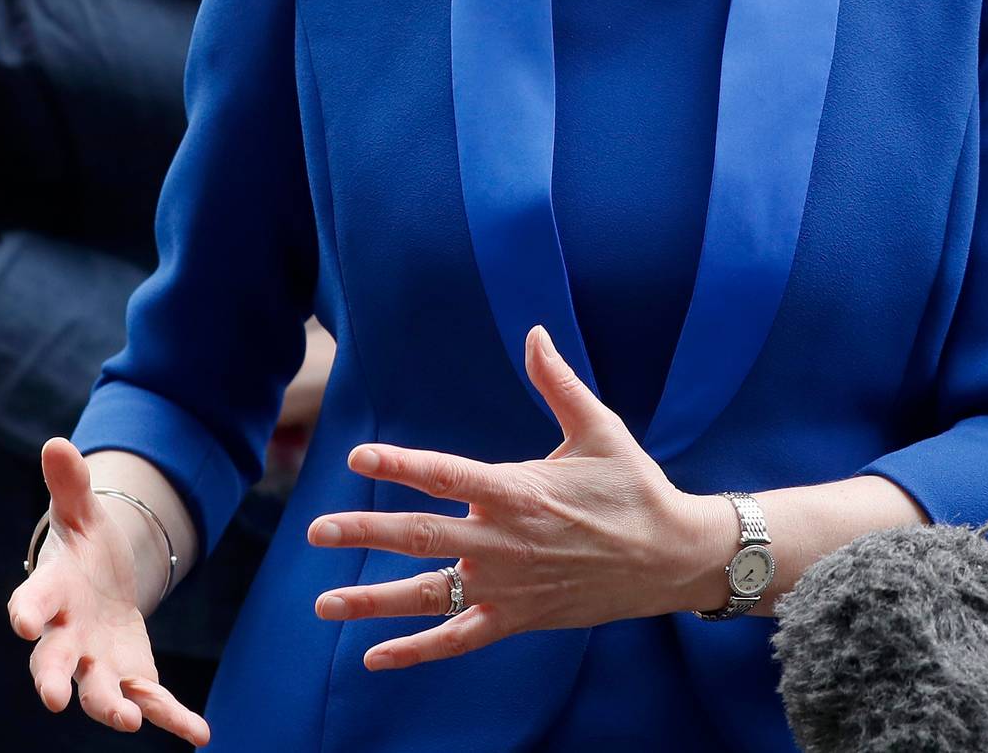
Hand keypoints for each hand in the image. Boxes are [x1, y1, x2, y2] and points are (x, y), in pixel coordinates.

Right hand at [8, 439, 210, 743]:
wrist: (100, 585)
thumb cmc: (83, 549)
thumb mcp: (81, 513)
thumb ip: (69, 485)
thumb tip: (56, 442)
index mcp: (52, 595)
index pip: (32, 603)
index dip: (26, 612)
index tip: (19, 622)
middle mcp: (68, 639)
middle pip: (55, 664)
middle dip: (54, 681)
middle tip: (53, 700)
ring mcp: (99, 665)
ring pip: (100, 693)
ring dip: (112, 708)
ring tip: (127, 721)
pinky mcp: (133, 679)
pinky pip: (153, 702)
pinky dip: (174, 719)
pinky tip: (199, 735)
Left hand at [308, 324, 729, 670]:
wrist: (672, 556)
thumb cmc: (635, 486)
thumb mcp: (599, 427)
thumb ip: (558, 383)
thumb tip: (534, 332)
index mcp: (518, 489)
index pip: (445, 474)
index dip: (399, 464)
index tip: (357, 457)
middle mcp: (503, 540)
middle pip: (419, 536)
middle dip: (363, 532)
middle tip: (315, 533)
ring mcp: (507, 584)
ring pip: (427, 595)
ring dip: (372, 599)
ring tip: (322, 604)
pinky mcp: (517, 617)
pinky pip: (458, 638)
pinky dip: (416, 650)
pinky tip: (374, 657)